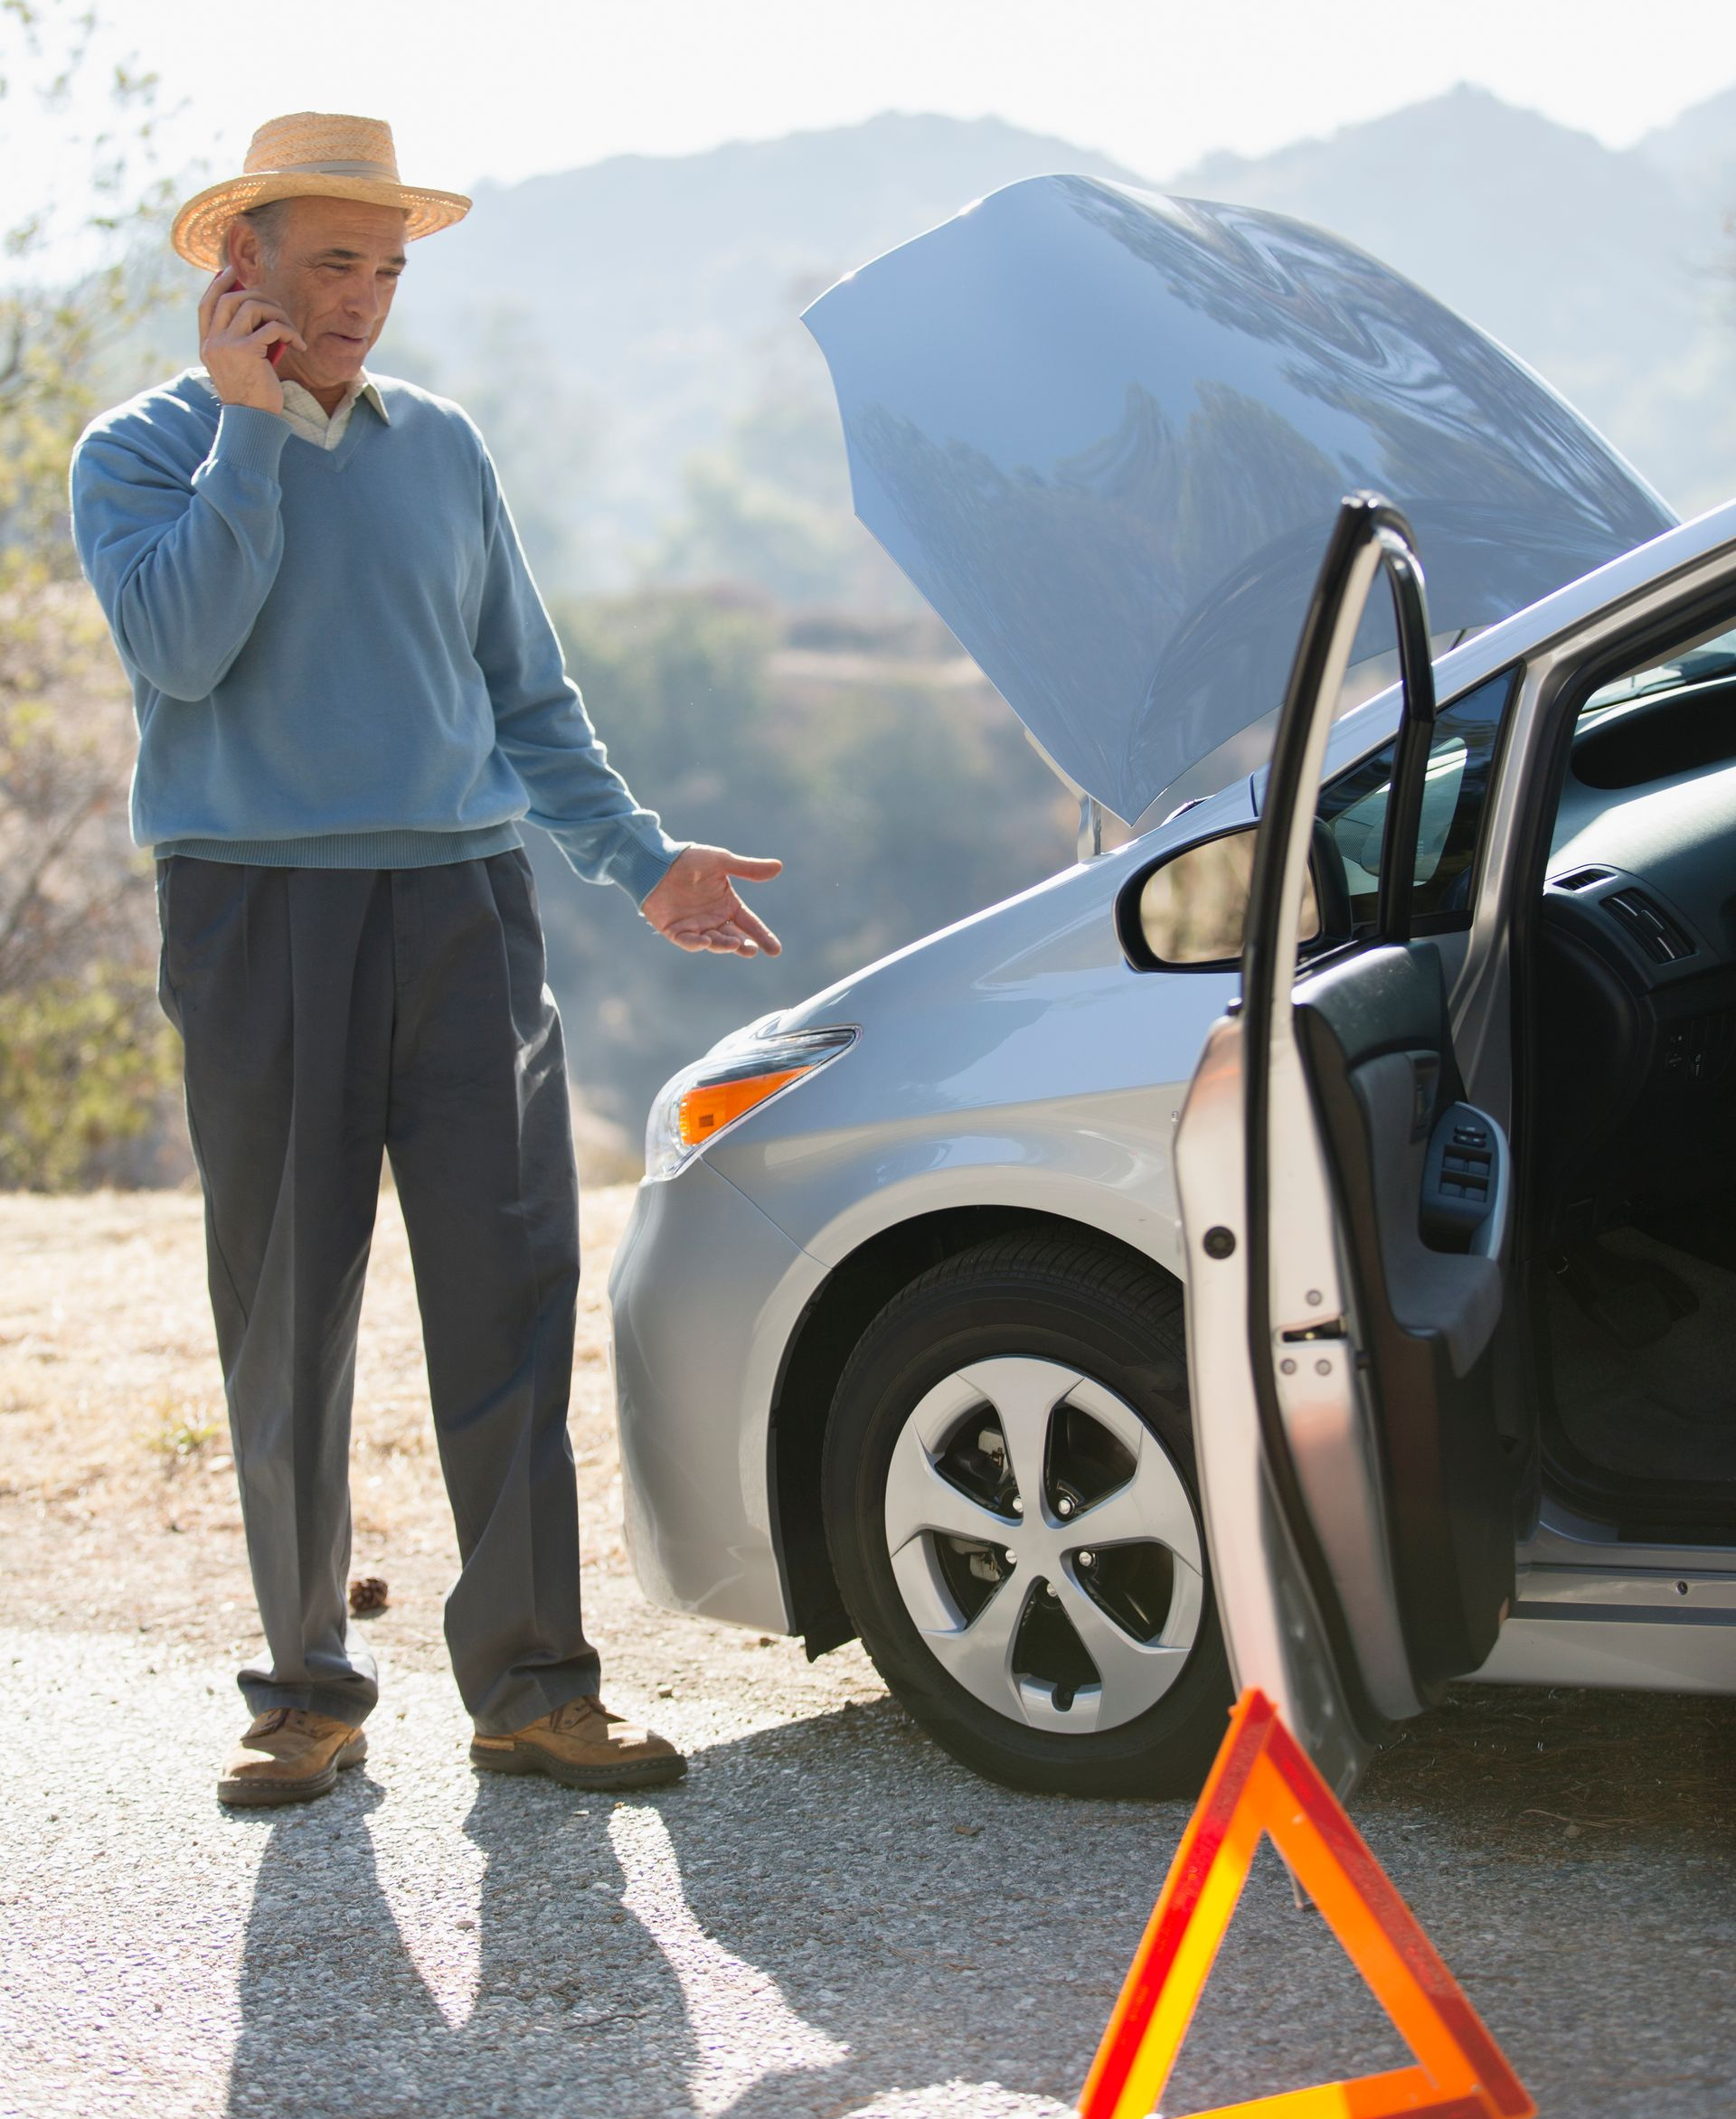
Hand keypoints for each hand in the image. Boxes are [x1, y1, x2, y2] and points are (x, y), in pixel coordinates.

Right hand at [198, 268, 305, 414]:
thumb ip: (238, 340)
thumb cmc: (252, 395)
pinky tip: (299, 345)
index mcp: (207, 344)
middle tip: (278, 310)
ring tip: (290, 330)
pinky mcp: (245, 351)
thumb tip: (257, 314)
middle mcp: (212, 342)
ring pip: (251, 306)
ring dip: (276, 312)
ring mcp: (226, 345)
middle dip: (258, 297)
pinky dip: (289, 331)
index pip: (207, 304)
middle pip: (230, 298)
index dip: (219, 284)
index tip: (233, 271)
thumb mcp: (239, 365)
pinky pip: (272, 327)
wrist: (253, 420)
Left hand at [642, 845, 782, 957]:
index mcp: (728, 905)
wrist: (657, 861)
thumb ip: (748, 868)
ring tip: (734, 944)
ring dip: (723, 945)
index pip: (750, 924)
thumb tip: (779, 867)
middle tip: (752, 949)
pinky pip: (687, 941)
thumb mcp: (721, 862)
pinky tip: (706, 942)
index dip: (763, 936)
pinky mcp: (674, 930)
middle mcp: (714, 920)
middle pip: (733, 938)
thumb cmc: (690, 860)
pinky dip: (696, 944)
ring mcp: (695, 927)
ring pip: (713, 942)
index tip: (776, 950)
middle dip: (743, 945)